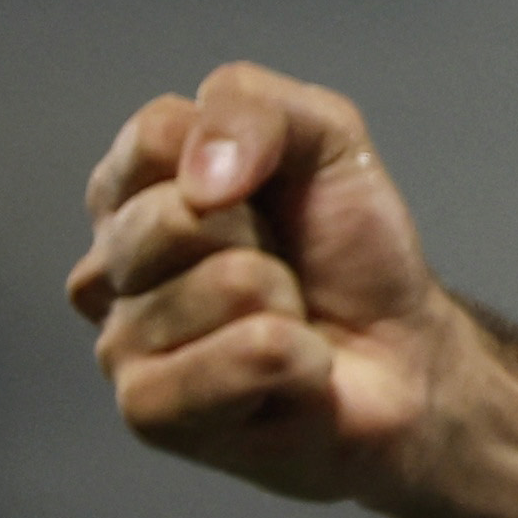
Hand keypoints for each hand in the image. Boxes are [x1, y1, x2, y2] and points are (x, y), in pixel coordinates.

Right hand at [66, 62, 466, 501]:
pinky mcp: (151, 411)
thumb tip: (199, 181)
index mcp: (130, 193)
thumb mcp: (325, 139)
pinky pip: (248, 355)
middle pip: (183, 215)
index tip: (274, 195)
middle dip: (267, 240)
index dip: (244, 157)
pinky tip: (289, 378)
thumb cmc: (352, 257)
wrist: (408, 357)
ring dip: (287, 305)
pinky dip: (299, 361)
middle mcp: (110, 268)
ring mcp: (121, 343)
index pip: (155, 136)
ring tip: (289, 328)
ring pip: (228, 285)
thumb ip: (252, 106)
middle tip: (286, 275)